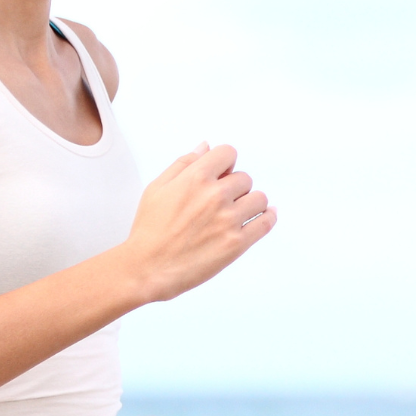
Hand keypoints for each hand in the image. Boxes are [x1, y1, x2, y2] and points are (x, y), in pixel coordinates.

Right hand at [120, 142, 276, 302]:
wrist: (148, 268)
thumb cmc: (149, 231)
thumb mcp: (157, 188)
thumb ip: (183, 164)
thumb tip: (204, 147)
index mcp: (196, 178)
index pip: (228, 153)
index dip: (225, 163)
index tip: (222, 173)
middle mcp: (216, 196)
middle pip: (245, 178)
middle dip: (234, 187)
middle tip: (222, 200)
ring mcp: (229, 220)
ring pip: (259, 198)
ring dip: (250, 202)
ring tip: (237, 212)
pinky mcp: (237, 243)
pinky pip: (265, 223)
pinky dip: (268, 217)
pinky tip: (265, 215)